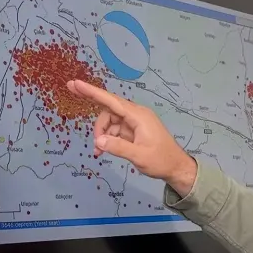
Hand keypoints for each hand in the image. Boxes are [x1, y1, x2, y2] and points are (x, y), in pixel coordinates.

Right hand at [66, 79, 197, 195]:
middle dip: (96, 119)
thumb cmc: (161, 161)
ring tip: (99, 151)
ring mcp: (135, 122)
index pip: (111, 101)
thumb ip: (118, 147)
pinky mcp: (134, 130)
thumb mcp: (139, 156)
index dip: (92, 92)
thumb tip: (98, 140)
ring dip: (102, 134)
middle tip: (80, 112)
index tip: (75, 83)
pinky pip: (116, 129)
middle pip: (109, 110)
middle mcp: (136, 115)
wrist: (177, 168)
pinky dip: (108, 138)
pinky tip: (103, 150)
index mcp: (138, 116)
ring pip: (110, 121)